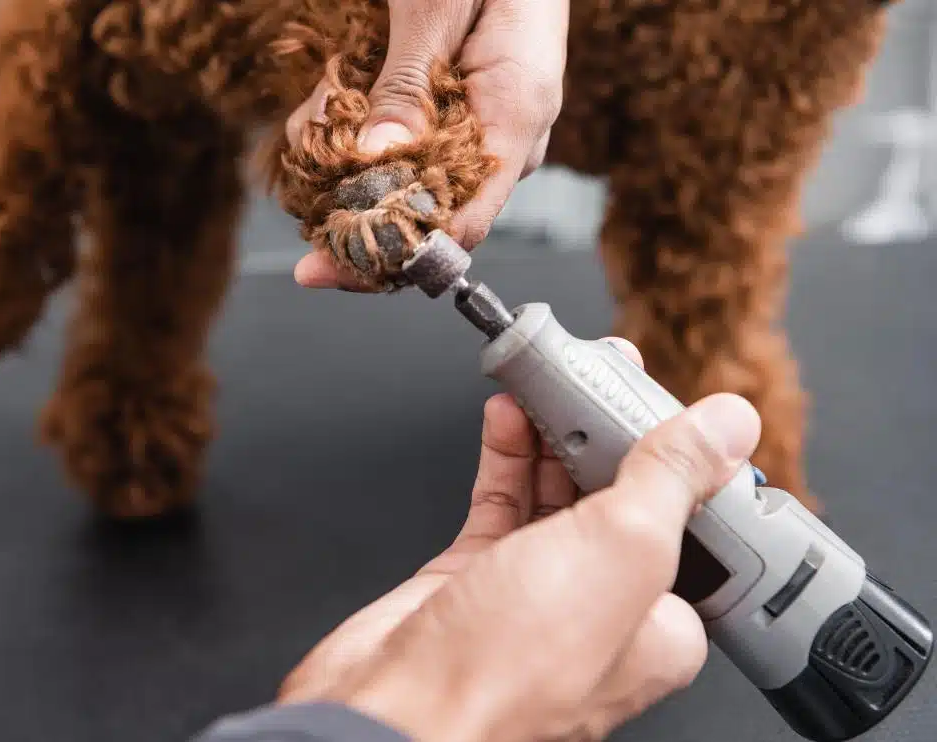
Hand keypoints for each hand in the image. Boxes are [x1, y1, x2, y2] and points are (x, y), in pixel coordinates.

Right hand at [278, 339, 761, 741]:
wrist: (397, 706)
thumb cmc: (509, 670)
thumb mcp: (622, 550)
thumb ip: (673, 477)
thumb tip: (730, 423)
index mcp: (659, 622)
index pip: (692, 522)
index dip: (683, 456)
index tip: (671, 401)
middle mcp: (599, 609)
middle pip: (618, 497)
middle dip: (609, 430)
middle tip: (602, 375)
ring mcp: (534, 591)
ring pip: (554, 493)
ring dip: (553, 434)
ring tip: (552, 379)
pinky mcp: (475, 577)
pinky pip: (500, 501)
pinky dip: (505, 455)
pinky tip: (507, 417)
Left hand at [287, 0, 568, 290]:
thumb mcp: (440, 7)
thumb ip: (409, 83)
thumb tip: (377, 162)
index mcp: (515, 119)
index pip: (460, 228)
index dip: (390, 255)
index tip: (323, 263)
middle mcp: (500, 142)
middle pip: (421, 216)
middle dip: (348, 197)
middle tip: (308, 152)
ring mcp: (475, 132)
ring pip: (395, 184)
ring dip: (338, 156)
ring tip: (319, 100)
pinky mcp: (449, 116)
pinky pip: (394, 149)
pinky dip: (347, 130)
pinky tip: (328, 97)